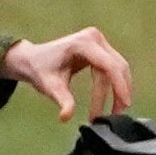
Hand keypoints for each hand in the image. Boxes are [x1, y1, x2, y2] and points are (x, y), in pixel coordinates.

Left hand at [0, 27, 135, 123]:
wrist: (32, 60)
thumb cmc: (40, 70)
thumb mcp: (50, 86)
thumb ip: (62, 100)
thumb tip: (66, 116)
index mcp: (82, 43)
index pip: (109, 66)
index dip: (119, 86)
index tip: (123, 104)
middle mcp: (93, 38)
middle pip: (117, 66)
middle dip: (119, 91)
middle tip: (115, 114)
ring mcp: (98, 41)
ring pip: (119, 67)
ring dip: (120, 89)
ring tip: (114, 111)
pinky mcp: (100, 48)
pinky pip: (114, 66)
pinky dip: (115, 83)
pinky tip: (112, 99)